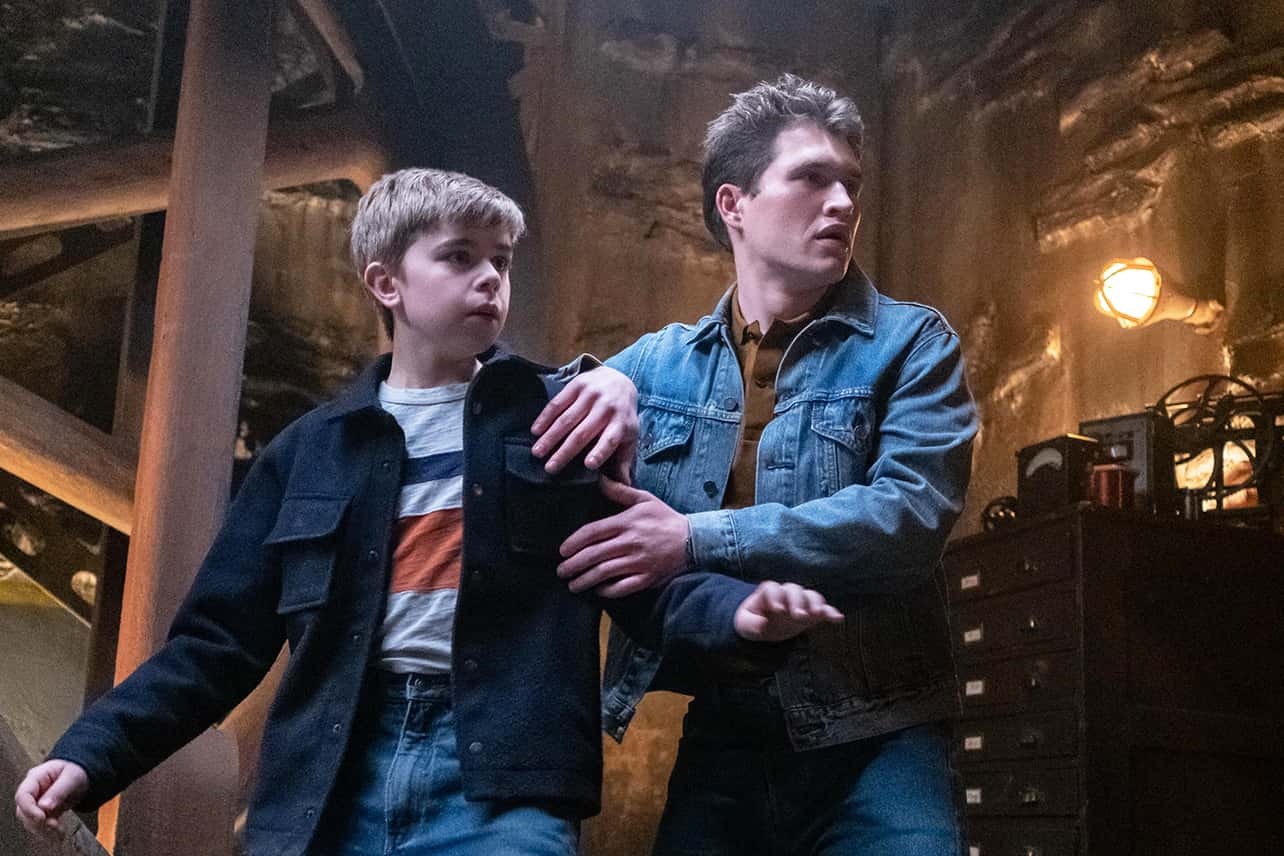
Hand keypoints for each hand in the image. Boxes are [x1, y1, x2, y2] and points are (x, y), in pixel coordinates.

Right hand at [14, 759, 87, 836]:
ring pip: (29, 820)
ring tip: (60, 830)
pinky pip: (39, 824)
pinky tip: (60, 832)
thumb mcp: (72, 777)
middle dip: (36, 821)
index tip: (42, 817)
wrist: (82, 774)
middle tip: (54, 825)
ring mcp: (35, 802)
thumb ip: (59, 791)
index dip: (28, 809)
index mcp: (36, 777)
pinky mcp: (42, 812)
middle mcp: (32, 791)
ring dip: (42, 828)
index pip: (22, 795)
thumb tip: (44, 807)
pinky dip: (48, 830)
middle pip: (23, 811)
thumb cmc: (77, 770)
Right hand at [530, 366, 637, 477]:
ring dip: (550, 437)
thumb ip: (623, 461)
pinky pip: (558, 403)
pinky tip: (535, 431)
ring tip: (537, 452)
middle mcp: (606, 409)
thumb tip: (624, 486)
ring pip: (567, 419)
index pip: (610, 439)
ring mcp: (591, 396)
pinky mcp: (577, 386)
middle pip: (583, 433)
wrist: (619, 380)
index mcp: (621, 424)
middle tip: (550, 467)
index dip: (600, 451)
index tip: (589, 465)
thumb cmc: (622, 416)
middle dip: (565, 451)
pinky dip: (545, 418)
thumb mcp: (629, 436)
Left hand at [558, 476, 688, 597]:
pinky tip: (598, 590)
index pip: (593, 532)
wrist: (693, 539)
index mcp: (626, 522)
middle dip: (574, 565)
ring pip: (605, 573)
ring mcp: (638, 562)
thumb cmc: (665, 518)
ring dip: (585, 580)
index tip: (562, 550)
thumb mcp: (644, 499)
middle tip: (561, 571)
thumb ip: (620, 491)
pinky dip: (608, 590)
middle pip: (594, 554)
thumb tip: (600, 480)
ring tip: (573, 584)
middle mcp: (630, 542)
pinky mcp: (647, 577)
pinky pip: (623, 587)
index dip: (574, 542)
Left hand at [733, 582, 843, 641]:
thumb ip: (750, 624)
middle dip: (797, 601)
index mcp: (768, 593)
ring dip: (815, 604)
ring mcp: (801, 602)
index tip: (777, 609)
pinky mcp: (812, 614)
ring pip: (810, 596)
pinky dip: (831, 612)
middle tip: (799, 615)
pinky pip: (824, 610)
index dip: (775, 596)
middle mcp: (786, 594)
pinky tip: (838, 618)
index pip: (772, 588)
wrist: (767, 627)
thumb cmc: (754, 622)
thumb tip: (761, 625)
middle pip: (793, 590)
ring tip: (818, 614)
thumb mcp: (745, 625)